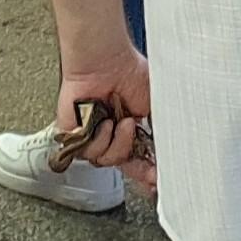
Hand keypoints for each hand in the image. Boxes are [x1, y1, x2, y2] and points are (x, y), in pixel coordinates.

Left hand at [50, 49, 154, 191]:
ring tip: (118, 122)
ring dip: (115, 144)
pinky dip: (96, 139)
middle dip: (132, 159)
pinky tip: (103, 122)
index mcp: (131, 128)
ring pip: (103, 160)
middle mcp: (111, 132)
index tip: (155, 180)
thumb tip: (169, 149)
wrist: (106, 60)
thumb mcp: (157, 105)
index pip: (138, 159)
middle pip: (121, 164)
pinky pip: (84, 152)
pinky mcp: (72, 132)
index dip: (147, 172)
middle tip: (135, 135)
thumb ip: (161, 131)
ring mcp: (91, 133)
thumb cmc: (129, 71)